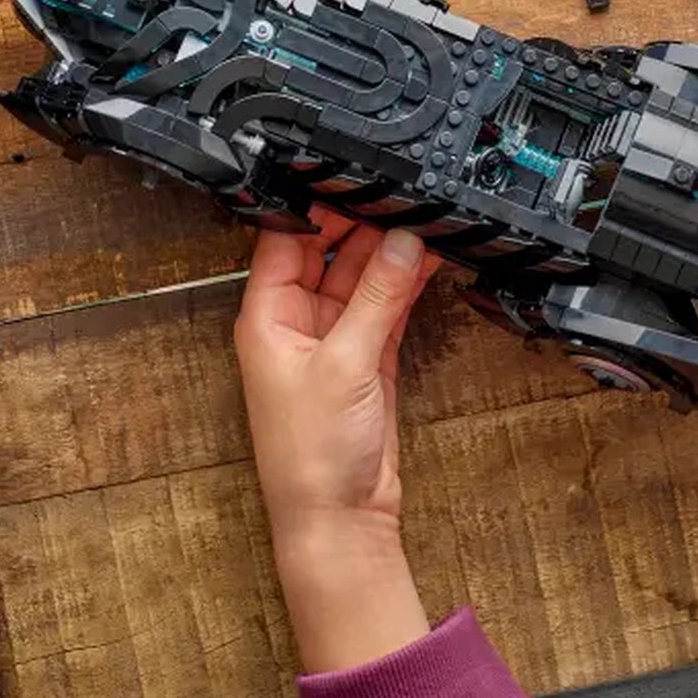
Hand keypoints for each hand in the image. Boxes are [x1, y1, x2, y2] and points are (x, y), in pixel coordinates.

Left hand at [233, 210, 442, 672]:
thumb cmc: (313, 457)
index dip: (316, 205)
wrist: (340, 522)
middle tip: (401, 192)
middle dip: (363, 223)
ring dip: (391, 252)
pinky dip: (407, 284)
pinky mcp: (367, 359)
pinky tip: (430, 256)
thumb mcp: (346, 364)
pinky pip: (385, 307)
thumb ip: (377, 298)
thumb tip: (403, 243)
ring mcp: (334, 340)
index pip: (286, 240)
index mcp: (267, 316)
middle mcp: (296, 322)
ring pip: (362, 278)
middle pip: (328, 252)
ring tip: (424, 215)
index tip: (351, 176)